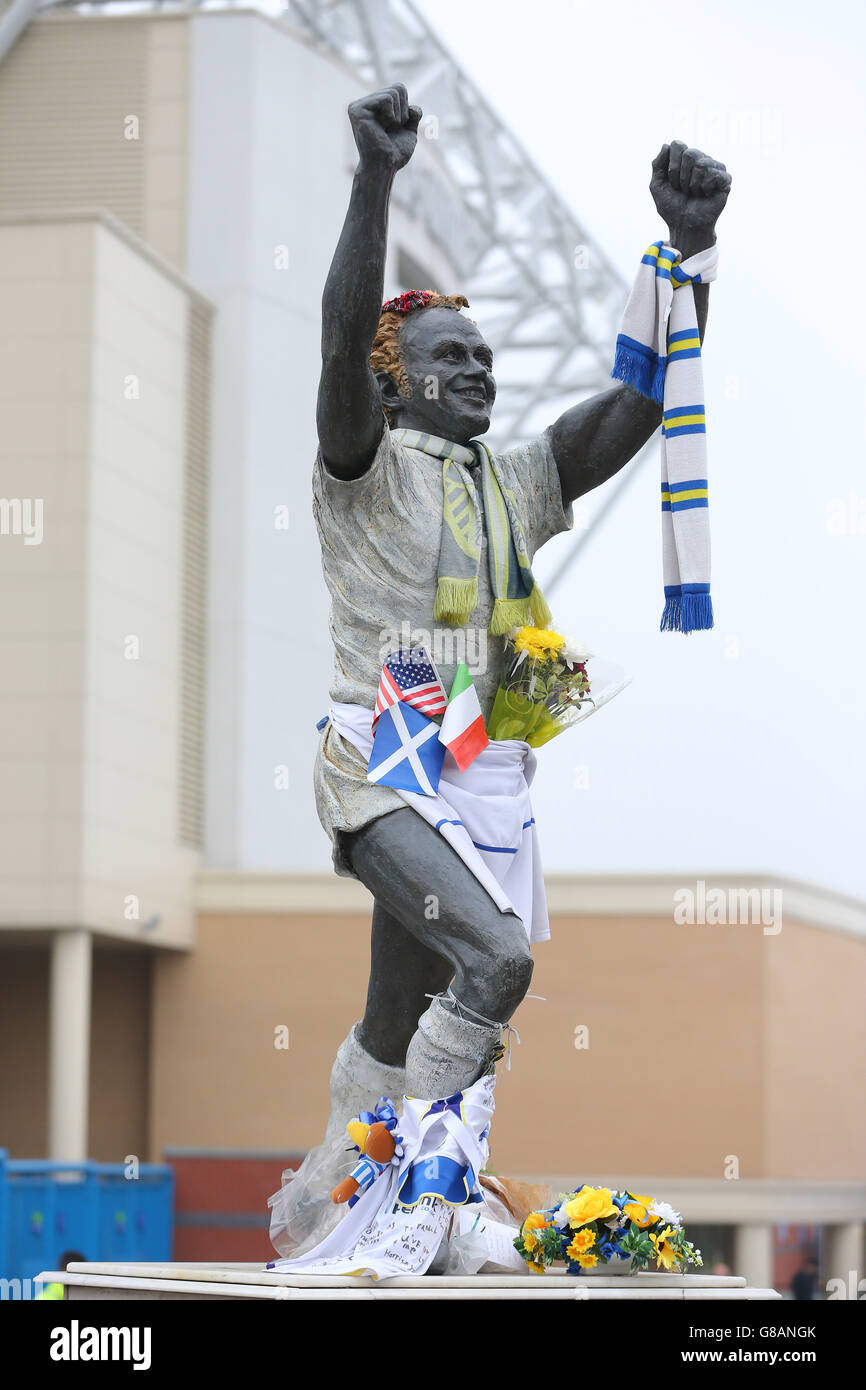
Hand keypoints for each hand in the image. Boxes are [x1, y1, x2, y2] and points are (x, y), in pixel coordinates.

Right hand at [349, 84, 421, 172]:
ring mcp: (359, 105)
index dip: (405, 109)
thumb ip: (412, 117)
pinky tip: (381, 128)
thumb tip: (414, 108)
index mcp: (374, 106)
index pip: (399, 89)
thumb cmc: (394, 154)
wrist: (385, 167)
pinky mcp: (357, 109)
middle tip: (392, 130)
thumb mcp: (408, 132)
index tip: (396, 128)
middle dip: (402, 112)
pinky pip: (386, 99)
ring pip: (393, 93)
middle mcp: (365, 103)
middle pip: (398, 88)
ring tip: (386, 130)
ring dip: (397, 116)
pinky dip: (391, 116)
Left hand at [650, 140, 730, 256]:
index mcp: (685, 159)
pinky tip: (706, 195)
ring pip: (701, 163)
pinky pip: (713, 174)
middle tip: (684, 190)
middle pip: (689, 153)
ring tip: (695, 194)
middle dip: (681, 177)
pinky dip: (705, 188)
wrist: (684, 226)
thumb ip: (657, 164)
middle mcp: (701, 159)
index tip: (672, 183)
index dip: (671, 166)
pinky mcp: (725, 179)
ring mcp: (714, 168)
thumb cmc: (672, 207)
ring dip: (692, 184)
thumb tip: (666, 144)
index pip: (677, 145)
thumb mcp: (657, 185)